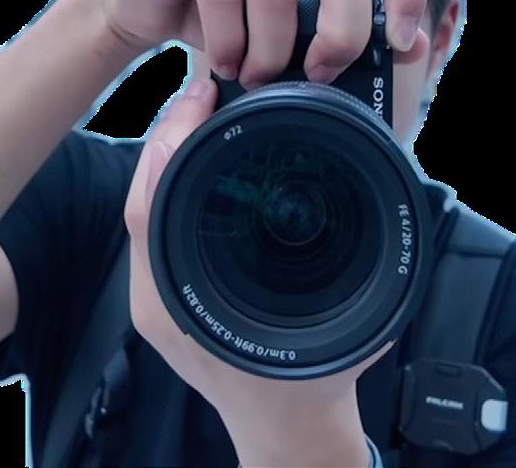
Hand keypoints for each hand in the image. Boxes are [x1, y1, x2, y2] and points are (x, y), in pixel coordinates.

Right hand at [92, 0, 430, 86]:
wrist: (146, 3)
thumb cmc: (229, 22)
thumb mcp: (293, 32)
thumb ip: (342, 35)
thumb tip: (410, 51)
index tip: (400, 44)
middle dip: (341, 31)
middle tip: (319, 74)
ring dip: (271, 49)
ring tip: (257, 78)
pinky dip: (228, 42)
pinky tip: (225, 65)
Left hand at [125, 78, 389, 465]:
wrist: (289, 428)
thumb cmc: (313, 377)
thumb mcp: (345, 319)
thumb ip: (352, 267)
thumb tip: (368, 207)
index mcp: (184, 294)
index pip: (152, 200)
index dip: (172, 140)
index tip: (200, 96)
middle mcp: (162, 288)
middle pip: (146, 191)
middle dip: (170, 132)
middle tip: (202, 87)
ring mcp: (163, 286)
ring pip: (152, 201)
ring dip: (175, 150)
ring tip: (204, 106)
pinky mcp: (173, 282)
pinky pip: (164, 216)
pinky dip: (181, 174)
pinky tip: (206, 147)